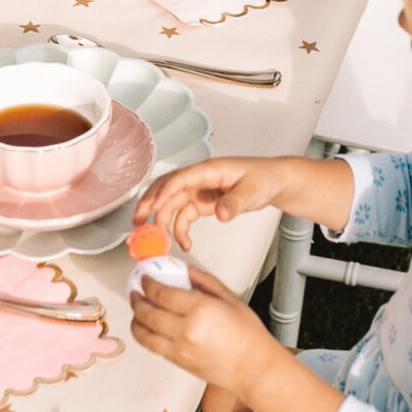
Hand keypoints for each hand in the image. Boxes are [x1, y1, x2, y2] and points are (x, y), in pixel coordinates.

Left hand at [129, 267, 270, 397]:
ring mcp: (180, 349)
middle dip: (137, 299)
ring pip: (144, 333)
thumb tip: (188, 272)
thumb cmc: (249, 338)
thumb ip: (206, 282)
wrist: (254, 369)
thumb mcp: (231, 300)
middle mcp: (186, 330)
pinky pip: (152, 347)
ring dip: (135, 319)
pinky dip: (144, 335)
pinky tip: (146, 328)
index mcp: (200, 310)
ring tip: (137, 310)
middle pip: (147, 312)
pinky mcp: (178, 362)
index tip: (146, 278)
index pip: (162, 293)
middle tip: (136, 291)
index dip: (148, 283)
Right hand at [133, 151, 345, 251]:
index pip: (181, 178)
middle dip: (150, 203)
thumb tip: (220, 213)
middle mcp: (201, 178)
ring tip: (154, 237)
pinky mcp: (203, 202)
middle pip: (168, 188)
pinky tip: (183, 243)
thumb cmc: (264, 178)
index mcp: (210, 169)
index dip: (164, 192)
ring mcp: (200, 190)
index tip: (152, 207)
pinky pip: (184, 215)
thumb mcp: (252, 192)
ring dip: (161, 219)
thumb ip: (234, 203)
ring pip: (172, 202)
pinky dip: (180, 229)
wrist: (275, 182)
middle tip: (137, 221)